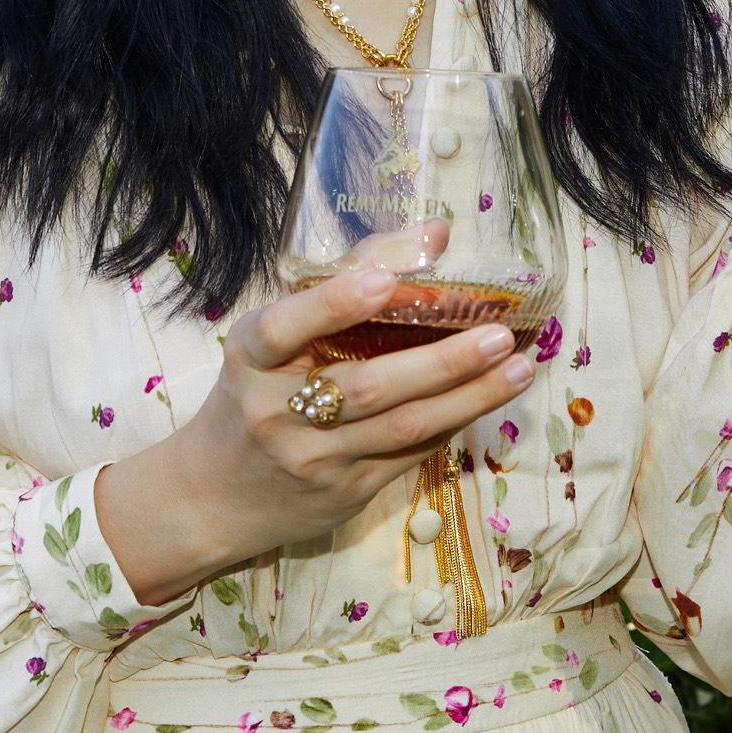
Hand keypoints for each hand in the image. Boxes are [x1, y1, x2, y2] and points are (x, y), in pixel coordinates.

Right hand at [90, 218, 538, 603]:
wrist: (211, 497)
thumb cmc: (254, 393)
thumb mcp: (273, 337)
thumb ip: (345, 279)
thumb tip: (433, 235)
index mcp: (251, 358)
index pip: (283, 327)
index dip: (332, 304)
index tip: (384, 280)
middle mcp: (277, 410)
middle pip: (367, 386)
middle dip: (440, 361)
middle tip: (498, 333)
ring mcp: (313, 458)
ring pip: (401, 427)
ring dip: (469, 396)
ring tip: (520, 367)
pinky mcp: (344, 492)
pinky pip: (409, 454)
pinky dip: (453, 421)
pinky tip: (490, 396)